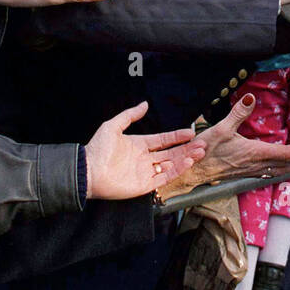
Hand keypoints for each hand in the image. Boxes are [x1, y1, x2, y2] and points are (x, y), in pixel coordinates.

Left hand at [83, 101, 203, 199]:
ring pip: (171, 165)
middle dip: (186, 148)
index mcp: (139, 145)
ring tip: (199, 152)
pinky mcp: (145, 185)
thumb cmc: (98, 149)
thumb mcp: (113, 126)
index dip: (176, 136)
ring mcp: (145, 172)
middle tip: (201, 144)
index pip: (163, 140)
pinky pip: (164, 178)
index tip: (190, 132)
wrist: (88, 171)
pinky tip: (187, 163)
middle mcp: (144, 159)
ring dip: (185, 159)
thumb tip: (144, 104)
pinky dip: (177, 170)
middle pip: (171, 153)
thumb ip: (130, 115)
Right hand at [155, 94, 289, 201]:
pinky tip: (277, 166)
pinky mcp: (245, 173)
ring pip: (279, 170)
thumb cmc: (205, 152)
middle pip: (287, 164)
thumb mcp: (221, 128)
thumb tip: (250, 97)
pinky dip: (280, 168)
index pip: (288, 154)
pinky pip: (269, 173)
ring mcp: (251, 171)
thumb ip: (238, 113)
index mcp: (256, 154)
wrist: (192, 172)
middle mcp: (257, 165)